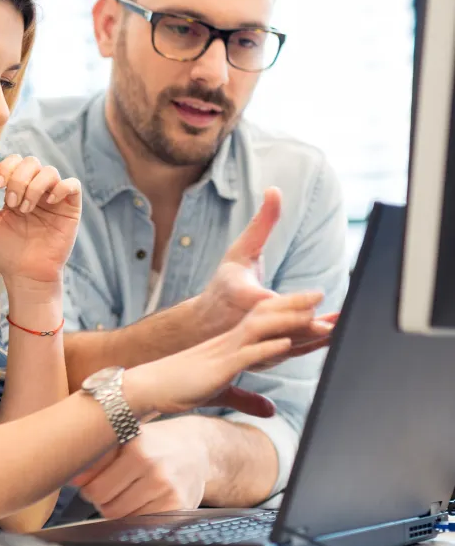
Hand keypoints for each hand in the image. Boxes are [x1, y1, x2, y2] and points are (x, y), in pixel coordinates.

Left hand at [0, 155, 81, 288]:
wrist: (25, 274)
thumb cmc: (6, 253)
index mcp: (18, 191)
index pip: (15, 162)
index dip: (6, 167)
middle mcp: (37, 191)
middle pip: (32, 162)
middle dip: (19, 179)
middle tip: (12, 203)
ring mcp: (55, 199)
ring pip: (50, 171)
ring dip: (35, 187)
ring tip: (26, 209)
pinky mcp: (71, 208)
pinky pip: (72, 185)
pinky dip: (60, 188)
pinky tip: (48, 203)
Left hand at [72, 418, 205, 517]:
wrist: (197, 450)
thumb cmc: (154, 443)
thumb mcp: (127, 436)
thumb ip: (98, 455)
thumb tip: (70, 476)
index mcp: (135, 444)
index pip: (92, 484)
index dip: (88, 485)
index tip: (93, 479)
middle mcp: (152, 465)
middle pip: (104, 504)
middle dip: (102, 498)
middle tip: (112, 487)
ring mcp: (166, 488)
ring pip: (120, 517)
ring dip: (118, 508)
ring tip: (130, 491)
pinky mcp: (176, 506)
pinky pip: (140, 523)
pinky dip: (136, 516)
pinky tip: (145, 500)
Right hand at [124, 290, 329, 419]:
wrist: (149, 386)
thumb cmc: (182, 388)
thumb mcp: (221, 393)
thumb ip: (248, 400)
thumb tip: (271, 411)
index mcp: (234, 343)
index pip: (266, 321)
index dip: (290, 311)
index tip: (315, 304)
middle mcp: (231, 340)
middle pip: (267, 315)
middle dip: (296, 304)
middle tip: (321, 292)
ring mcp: (225, 351)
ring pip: (261, 329)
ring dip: (289, 321)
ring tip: (314, 313)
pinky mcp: (219, 368)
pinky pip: (246, 354)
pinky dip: (267, 347)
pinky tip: (285, 343)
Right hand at [192, 187, 335, 363]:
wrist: (202, 324)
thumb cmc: (225, 284)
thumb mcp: (240, 250)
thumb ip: (263, 222)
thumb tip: (275, 189)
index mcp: (244, 297)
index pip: (271, 301)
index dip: (294, 301)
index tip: (317, 296)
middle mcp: (250, 323)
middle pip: (285, 326)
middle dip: (313, 325)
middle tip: (338, 322)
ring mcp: (259, 343)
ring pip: (292, 344)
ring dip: (318, 341)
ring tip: (343, 331)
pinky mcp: (266, 356)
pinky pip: (292, 352)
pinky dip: (312, 348)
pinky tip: (333, 341)